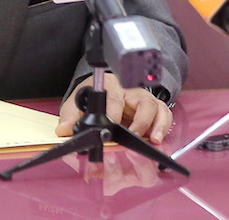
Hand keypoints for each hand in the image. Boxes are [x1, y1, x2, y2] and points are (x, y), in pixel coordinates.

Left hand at [56, 73, 172, 144]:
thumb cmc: (92, 95)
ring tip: (153, 139)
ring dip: (158, 124)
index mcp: (110, 88)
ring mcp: (143, 99)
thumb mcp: (77, 102)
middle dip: (141, 121)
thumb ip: (71, 116)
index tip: (110, 127)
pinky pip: (164, 114)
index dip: (114, 113)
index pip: (114, 100)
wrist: (102, 87)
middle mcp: (130, 91)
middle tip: (135, 137)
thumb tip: (64, 130)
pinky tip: (158, 138)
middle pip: (143, 102)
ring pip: (157, 107)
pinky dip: (164, 126)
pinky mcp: (153, 108)